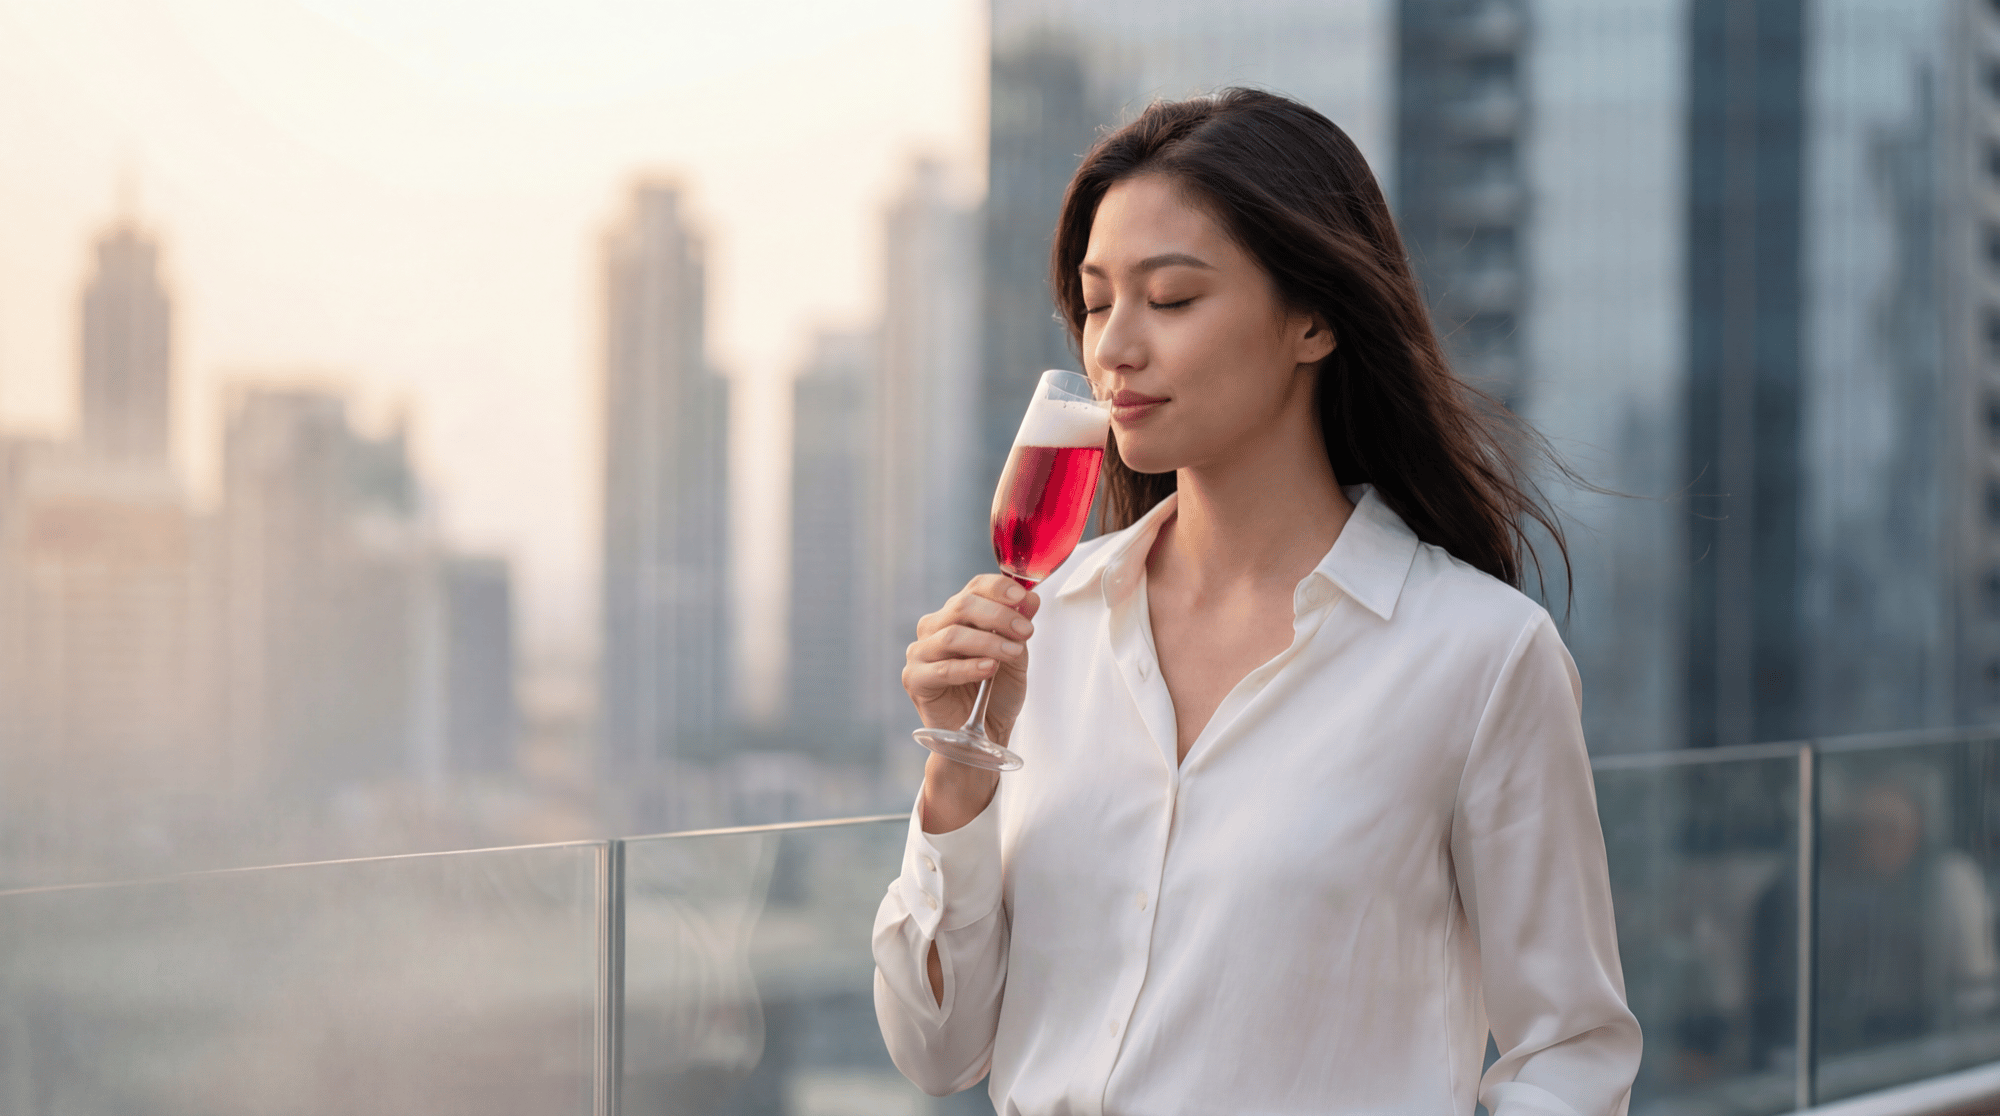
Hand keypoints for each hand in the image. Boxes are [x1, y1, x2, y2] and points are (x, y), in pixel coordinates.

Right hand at [903, 574, 1039, 830]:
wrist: (985, 735)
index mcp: (958, 615)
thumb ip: (1018, 628)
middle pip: (962, 606)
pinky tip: (989, 668)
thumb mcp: (1016, 657)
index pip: (975, 587)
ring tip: (1012, 654)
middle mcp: (935, 627)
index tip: (1022, 597)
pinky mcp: (915, 679)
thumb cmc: (997, 693)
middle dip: (998, 616)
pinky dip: (968, 667)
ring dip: (987, 642)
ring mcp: (921, 652)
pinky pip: (940, 669)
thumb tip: (1031, 599)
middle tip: (1025, 630)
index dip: (998, 588)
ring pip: (952, 636)